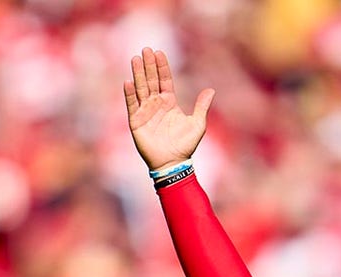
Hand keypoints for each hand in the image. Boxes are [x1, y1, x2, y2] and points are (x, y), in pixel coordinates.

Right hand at [124, 47, 214, 171]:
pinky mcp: (136, 122)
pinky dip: (130, 94)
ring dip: (138, 74)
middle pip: (151, 80)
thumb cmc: (185, 146)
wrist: (173, 163)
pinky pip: (132, 105)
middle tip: (145, 49)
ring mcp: (145, 112)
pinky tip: (128, 82)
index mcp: (170, 103)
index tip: (159, 52)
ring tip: (135, 59)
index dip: (162, 67)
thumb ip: (201, 106)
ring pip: (141, 89)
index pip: (164, 80)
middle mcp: (156, 105)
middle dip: (148, 65)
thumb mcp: (197, 124)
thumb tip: (211, 90)